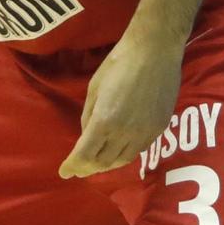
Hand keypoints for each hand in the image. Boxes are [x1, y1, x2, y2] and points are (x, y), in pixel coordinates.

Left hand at [60, 32, 183, 177]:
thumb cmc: (118, 64)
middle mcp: (126, 132)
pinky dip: (124, 155)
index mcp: (105, 121)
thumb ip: (88, 116)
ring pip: (123, 160)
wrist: (155, 51)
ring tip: (95, 165)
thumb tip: (86, 137)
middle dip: (87, 169)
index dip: (72, 166)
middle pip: (103, 162)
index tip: (64, 172)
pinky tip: (117, 152)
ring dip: (106, 165)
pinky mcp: (159, 128)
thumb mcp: (94, 89)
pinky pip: (138, 150)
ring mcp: (145, 132)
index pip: (85, 155)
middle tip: (78, 169)